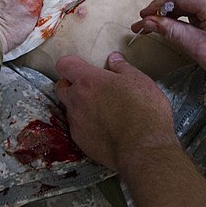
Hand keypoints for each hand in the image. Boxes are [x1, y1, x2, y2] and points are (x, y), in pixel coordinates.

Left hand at [55, 52, 178, 171]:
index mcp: (88, 81)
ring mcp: (76, 123)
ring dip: (80, 106)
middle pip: (61, 87)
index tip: (84, 67)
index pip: (65, 64)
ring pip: (70, 109)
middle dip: (71, 85)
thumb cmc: (144, 110)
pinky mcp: (81, 142)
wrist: (144, 149)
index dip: (72, 64)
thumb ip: (122, 67)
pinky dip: (87, 125)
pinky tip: (105, 129)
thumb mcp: (140, 80)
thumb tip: (113, 58)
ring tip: (102, 111)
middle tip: (92, 88)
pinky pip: (77, 128)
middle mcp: (76, 101)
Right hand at [132, 0, 205, 87]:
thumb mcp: (200, 49)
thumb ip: (173, 32)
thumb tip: (149, 22)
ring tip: (167, 28)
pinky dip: (194, 13)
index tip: (144, 18)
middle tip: (150, 25)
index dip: (157, 3)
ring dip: (180, 11)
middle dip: (166, 9)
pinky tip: (187, 27)